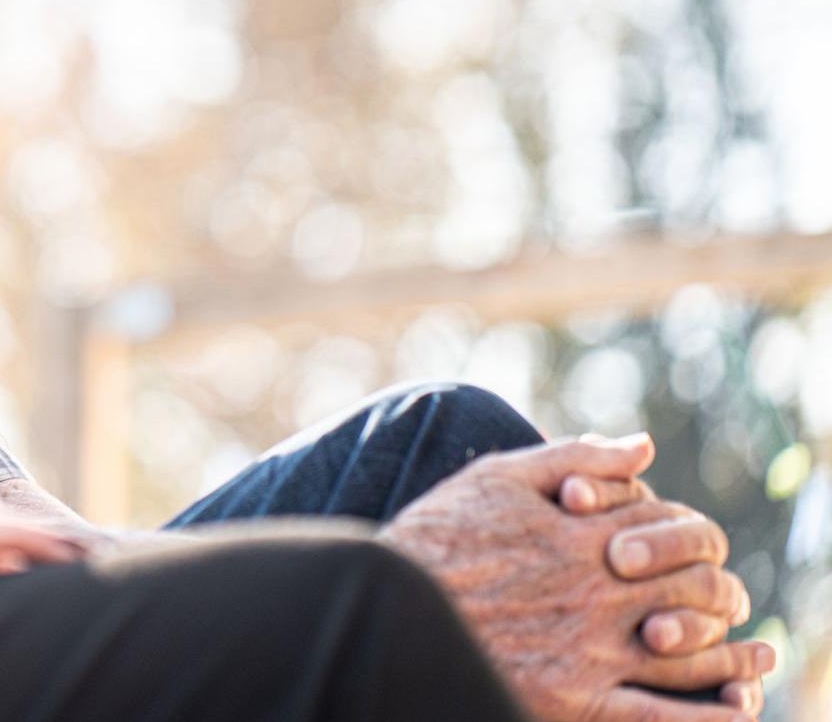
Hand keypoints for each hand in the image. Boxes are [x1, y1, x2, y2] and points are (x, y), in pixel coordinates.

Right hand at [380, 434, 773, 721]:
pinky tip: (733, 712)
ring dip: (735, 658)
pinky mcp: (576, 701)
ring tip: (753, 662)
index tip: (685, 553)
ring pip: (693, 656)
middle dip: (720, 594)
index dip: (690, 539)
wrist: (386, 606)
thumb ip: (575, 457)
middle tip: (723, 604)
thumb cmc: (437, 537)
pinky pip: (662, 718)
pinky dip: (709, 718)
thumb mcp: (498, 478)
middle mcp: (598, 592)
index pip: (675, 532)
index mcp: (585, 535)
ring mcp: (591, 650)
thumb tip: (644, 446)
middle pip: (697, 590)